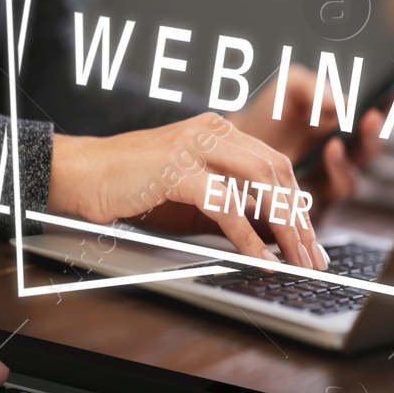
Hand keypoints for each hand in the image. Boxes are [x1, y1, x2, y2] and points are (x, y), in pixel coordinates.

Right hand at [47, 113, 326, 269]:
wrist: (79, 174)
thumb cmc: (129, 186)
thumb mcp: (190, 195)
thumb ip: (229, 205)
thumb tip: (272, 236)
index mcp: (219, 130)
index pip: (275, 164)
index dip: (298, 203)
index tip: (310, 240)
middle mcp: (213, 131)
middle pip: (276, 172)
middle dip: (300, 219)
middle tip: (313, 257)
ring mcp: (196, 147)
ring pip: (261, 184)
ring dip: (285, 228)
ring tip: (297, 261)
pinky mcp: (179, 170)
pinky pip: (226, 206)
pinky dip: (248, 238)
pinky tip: (261, 260)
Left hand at [232, 62, 384, 207]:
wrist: (232, 146)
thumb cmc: (268, 116)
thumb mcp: (290, 88)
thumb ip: (314, 87)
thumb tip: (340, 103)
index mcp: (344, 123)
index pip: (379, 111)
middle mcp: (344, 152)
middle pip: (371, 147)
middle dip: (375, 133)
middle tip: (371, 116)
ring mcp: (330, 179)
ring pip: (353, 177)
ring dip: (347, 161)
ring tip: (334, 143)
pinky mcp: (314, 202)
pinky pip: (333, 194)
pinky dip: (334, 173)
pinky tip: (326, 155)